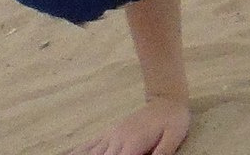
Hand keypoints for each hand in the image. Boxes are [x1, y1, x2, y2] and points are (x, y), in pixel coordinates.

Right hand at [68, 98, 191, 154]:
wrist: (167, 100)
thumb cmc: (173, 121)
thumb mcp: (173, 137)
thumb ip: (162, 153)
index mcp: (132, 144)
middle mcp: (117, 140)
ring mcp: (110, 136)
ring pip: (89, 154)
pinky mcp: (108, 133)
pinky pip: (88, 144)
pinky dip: (76, 152)